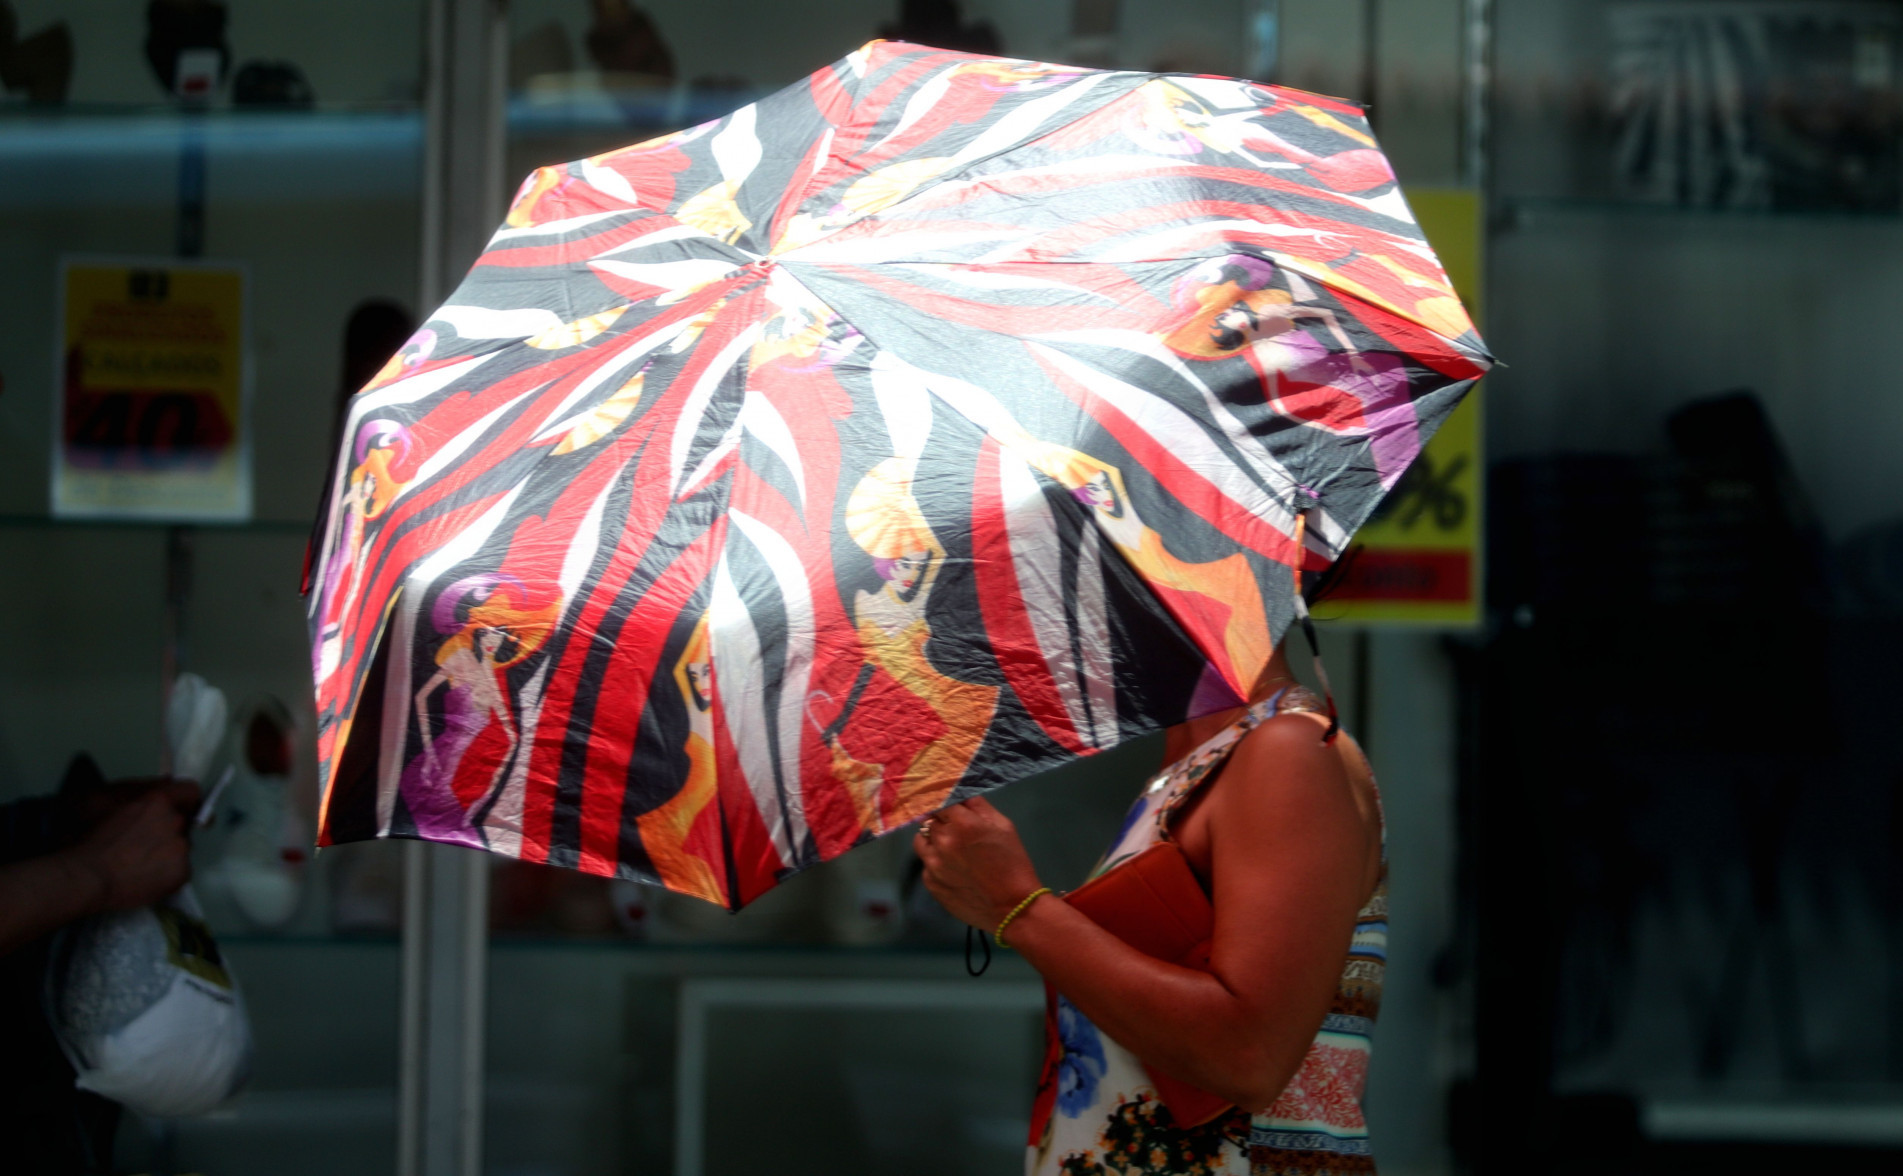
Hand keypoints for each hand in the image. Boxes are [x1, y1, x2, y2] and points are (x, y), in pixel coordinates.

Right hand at [63, 778, 199, 911]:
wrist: (84, 878)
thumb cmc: (83, 838)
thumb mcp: (98, 797)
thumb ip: (134, 788)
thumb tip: (162, 784)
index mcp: (158, 800)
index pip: (189, 791)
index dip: (182, 800)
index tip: (175, 807)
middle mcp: (175, 821)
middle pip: (181, 821)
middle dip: (165, 828)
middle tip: (139, 840)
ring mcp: (180, 848)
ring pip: (179, 846)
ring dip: (164, 851)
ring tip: (135, 862)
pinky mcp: (181, 873)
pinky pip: (178, 869)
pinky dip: (164, 873)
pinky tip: (141, 876)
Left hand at [913, 797, 1042, 929]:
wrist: (1013, 908)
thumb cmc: (1013, 863)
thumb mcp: (1003, 826)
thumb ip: (978, 806)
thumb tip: (960, 792)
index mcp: (962, 823)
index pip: (938, 799)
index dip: (942, 801)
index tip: (945, 803)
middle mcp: (942, 841)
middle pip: (928, 819)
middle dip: (940, 820)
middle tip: (955, 829)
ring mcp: (933, 864)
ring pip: (921, 840)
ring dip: (931, 839)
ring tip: (951, 849)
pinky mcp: (930, 883)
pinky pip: (925, 864)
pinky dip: (935, 862)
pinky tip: (954, 870)